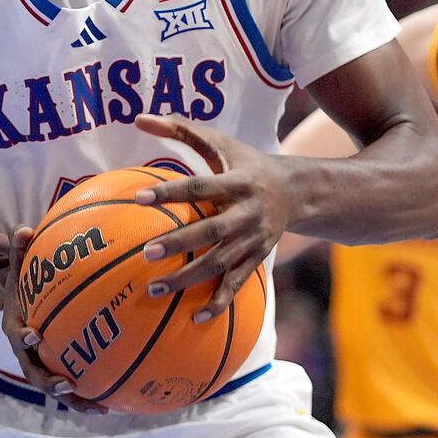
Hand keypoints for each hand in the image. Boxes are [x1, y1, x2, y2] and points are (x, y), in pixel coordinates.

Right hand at [0, 227, 106, 413]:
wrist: (19, 300)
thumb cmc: (22, 280)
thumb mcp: (17, 263)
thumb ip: (20, 248)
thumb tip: (23, 228)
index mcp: (14, 325)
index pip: (15, 334)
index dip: (23, 337)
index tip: (35, 337)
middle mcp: (25, 350)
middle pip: (34, 372)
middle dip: (49, 382)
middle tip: (66, 386)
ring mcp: (41, 363)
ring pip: (55, 388)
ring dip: (74, 400)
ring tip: (100, 408)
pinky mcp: (57, 369)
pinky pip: (72, 386)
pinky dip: (89, 397)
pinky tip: (114, 404)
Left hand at [132, 114, 290, 321]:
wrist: (298, 191)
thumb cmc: (246, 163)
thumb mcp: (221, 142)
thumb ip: (181, 129)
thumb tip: (139, 118)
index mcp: (238, 182)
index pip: (200, 187)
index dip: (171, 192)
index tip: (140, 198)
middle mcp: (248, 213)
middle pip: (212, 230)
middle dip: (181, 243)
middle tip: (146, 252)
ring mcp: (255, 239)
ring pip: (221, 263)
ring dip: (190, 279)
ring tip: (155, 289)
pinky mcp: (258, 259)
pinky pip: (237, 284)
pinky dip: (219, 303)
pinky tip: (195, 319)